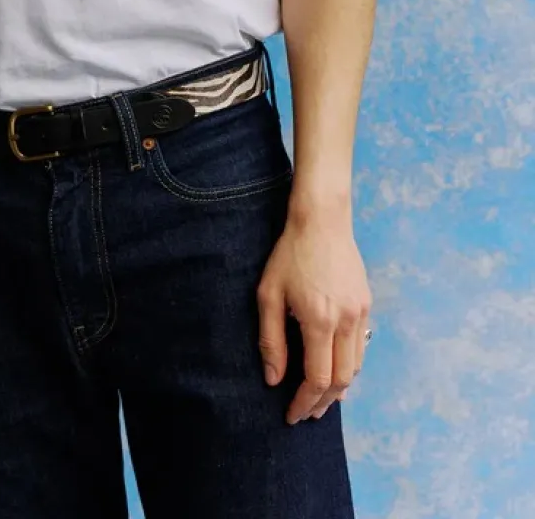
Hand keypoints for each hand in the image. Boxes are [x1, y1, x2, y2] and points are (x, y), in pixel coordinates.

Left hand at [256, 210, 371, 423]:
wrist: (322, 220)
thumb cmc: (290, 254)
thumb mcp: (268, 294)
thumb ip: (271, 339)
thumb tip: (273, 379)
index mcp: (319, 320)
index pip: (318, 379)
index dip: (305, 402)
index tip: (292, 415)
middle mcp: (345, 321)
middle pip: (342, 380)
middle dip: (323, 403)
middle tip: (307, 413)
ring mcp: (360, 313)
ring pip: (356, 366)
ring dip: (339, 388)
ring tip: (320, 398)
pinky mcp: (366, 304)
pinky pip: (361, 346)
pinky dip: (349, 365)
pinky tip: (335, 367)